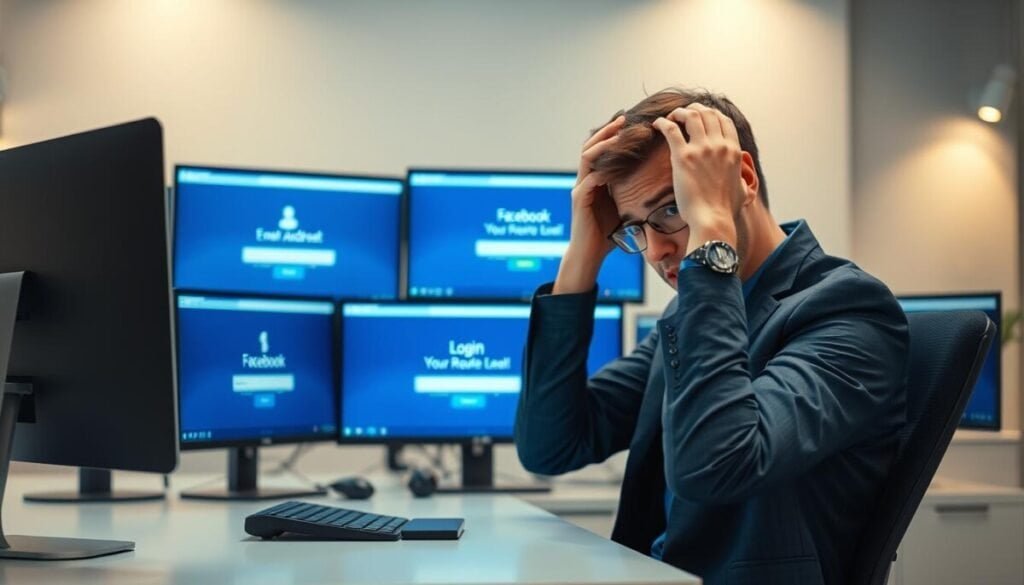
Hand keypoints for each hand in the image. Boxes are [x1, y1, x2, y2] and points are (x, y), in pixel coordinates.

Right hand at [553, 116, 624, 294]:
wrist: (590, 253)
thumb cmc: (606, 233)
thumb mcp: (622, 206)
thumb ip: (630, 191)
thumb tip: (656, 181)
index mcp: (595, 179)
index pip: (602, 148)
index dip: (613, 133)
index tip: (630, 121)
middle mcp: (585, 179)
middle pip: (591, 145)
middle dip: (607, 130)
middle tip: (623, 117)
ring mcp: (580, 188)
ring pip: (587, 156)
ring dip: (603, 143)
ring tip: (618, 133)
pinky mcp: (579, 200)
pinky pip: (589, 179)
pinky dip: (602, 170)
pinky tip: (615, 165)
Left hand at [651, 104, 741, 252]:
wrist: (712, 219)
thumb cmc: (724, 210)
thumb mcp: (742, 189)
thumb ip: (741, 178)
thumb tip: (742, 178)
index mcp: (733, 150)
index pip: (724, 120)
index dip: (712, 113)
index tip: (702, 115)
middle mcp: (719, 145)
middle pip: (708, 113)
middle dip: (695, 108)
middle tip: (684, 114)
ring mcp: (701, 149)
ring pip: (691, 115)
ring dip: (679, 112)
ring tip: (671, 117)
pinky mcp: (683, 157)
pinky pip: (671, 130)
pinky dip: (664, 123)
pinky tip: (658, 124)